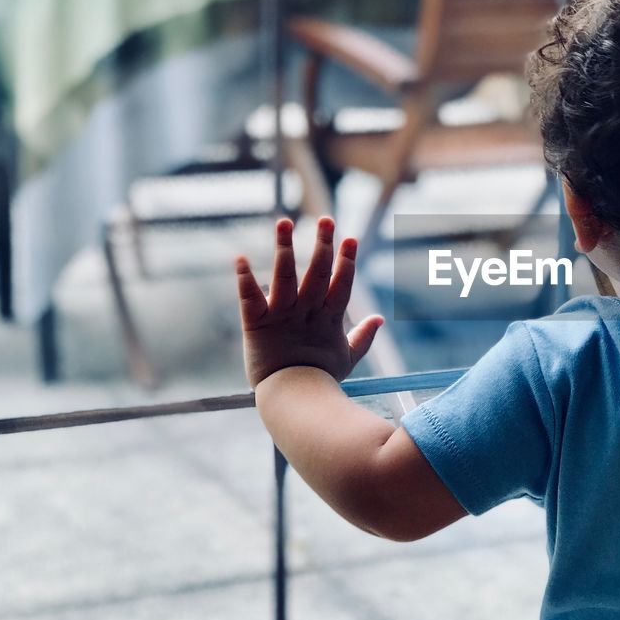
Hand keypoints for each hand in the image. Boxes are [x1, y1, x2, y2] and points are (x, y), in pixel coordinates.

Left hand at [236, 217, 383, 388]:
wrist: (294, 401)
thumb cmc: (320, 380)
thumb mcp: (347, 358)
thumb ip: (363, 337)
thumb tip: (380, 320)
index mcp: (329, 319)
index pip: (341, 284)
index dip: (346, 261)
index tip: (350, 238)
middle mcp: (307, 313)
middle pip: (317, 273)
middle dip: (322, 245)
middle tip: (325, 219)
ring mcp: (282, 317)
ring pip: (285, 277)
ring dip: (284, 248)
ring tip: (283, 222)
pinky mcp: (257, 324)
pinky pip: (250, 298)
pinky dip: (244, 279)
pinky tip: (240, 258)